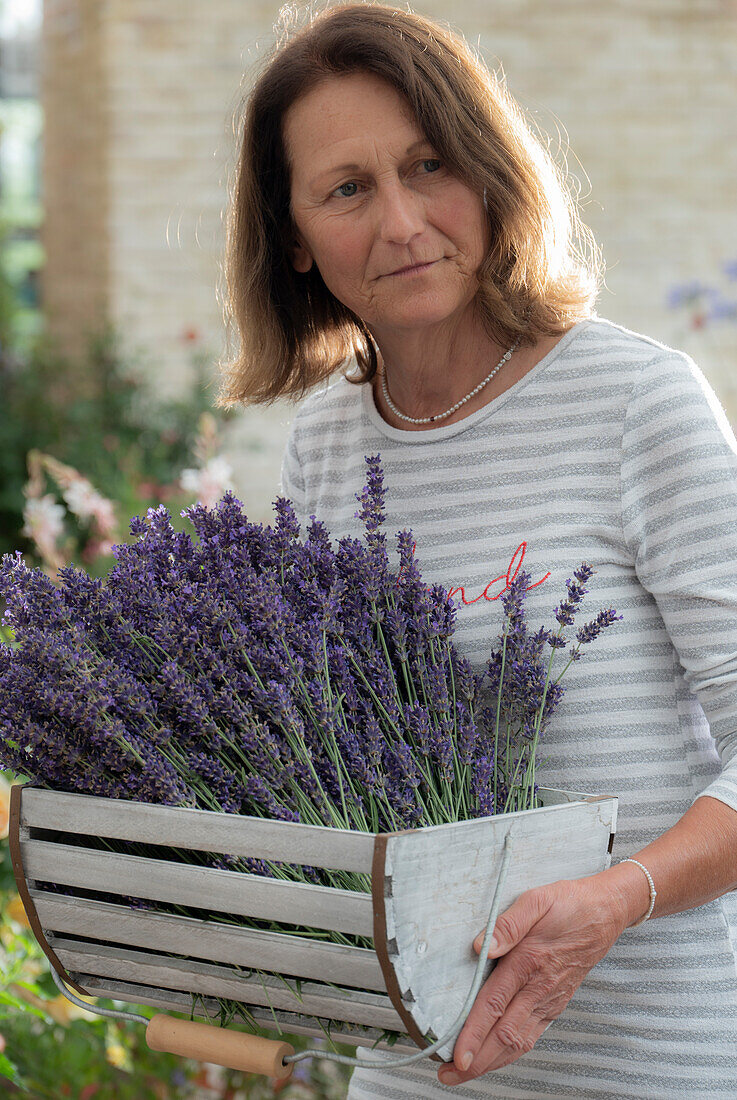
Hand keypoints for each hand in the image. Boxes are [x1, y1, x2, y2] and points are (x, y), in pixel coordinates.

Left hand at [436, 873, 631, 1086]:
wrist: (605, 914)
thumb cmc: (569, 905)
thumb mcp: (537, 900)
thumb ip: (508, 924)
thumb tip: (480, 945)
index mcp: (529, 962)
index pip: (495, 1005)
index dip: (474, 1033)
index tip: (457, 1054)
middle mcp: (539, 988)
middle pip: (504, 1035)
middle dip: (476, 1060)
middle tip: (448, 1074)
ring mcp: (549, 999)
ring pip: (518, 1042)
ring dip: (490, 1061)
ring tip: (464, 1072)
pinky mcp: (555, 1003)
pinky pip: (531, 1035)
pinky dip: (511, 1053)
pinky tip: (496, 1058)